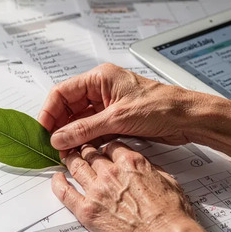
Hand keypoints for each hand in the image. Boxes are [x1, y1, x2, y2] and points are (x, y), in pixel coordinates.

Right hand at [38, 63, 211, 149]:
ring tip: (64, 152)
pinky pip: (93, 129)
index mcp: (100, 78)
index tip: (43, 130)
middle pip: (69, 107)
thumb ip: (84, 129)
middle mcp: (102, 89)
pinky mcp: (116, 120)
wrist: (187, 118)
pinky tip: (79, 152)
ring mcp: (109, 105)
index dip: (49, 111)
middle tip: (52, 145)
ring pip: (80, 120)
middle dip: (59, 126)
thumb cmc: (161, 106)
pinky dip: (85, 140)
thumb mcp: (117, 118)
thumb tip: (58, 137)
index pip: (63, 92)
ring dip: (72, 135)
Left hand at [53, 142, 230, 231]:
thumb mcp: (168, 180)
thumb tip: (145, 167)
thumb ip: (151, 169)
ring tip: (66, 158)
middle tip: (81, 150)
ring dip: (70, 161)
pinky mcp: (87, 210)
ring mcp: (96, 191)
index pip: (111, 146)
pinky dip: (58, 183)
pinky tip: (57, 179)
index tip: (102, 149)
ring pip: (76, 167)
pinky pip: (65, 192)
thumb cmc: (171, 214)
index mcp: (131, 162)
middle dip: (85, 151)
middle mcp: (111, 172)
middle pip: (90, 154)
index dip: (105, 147)